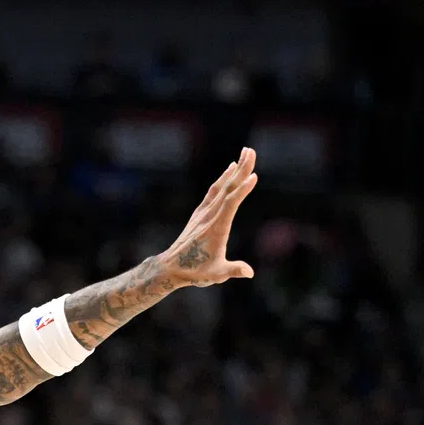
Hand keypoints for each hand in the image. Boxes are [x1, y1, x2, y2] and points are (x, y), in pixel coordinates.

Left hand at [158, 148, 257, 288]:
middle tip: (251, 151)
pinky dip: (223, 180)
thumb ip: (233, 271)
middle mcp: (209, 216)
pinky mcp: (199, 214)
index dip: (242, 190)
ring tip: (244, 154)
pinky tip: (229, 171)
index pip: (230, 204)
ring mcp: (203, 213)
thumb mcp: (216, 274)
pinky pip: (213, 192)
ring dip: (233, 170)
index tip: (253, 176)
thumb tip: (249, 272)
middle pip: (227, 188)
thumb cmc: (194, 272)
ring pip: (220, 187)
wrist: (170, 268)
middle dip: (241, 169)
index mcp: (217, 227)